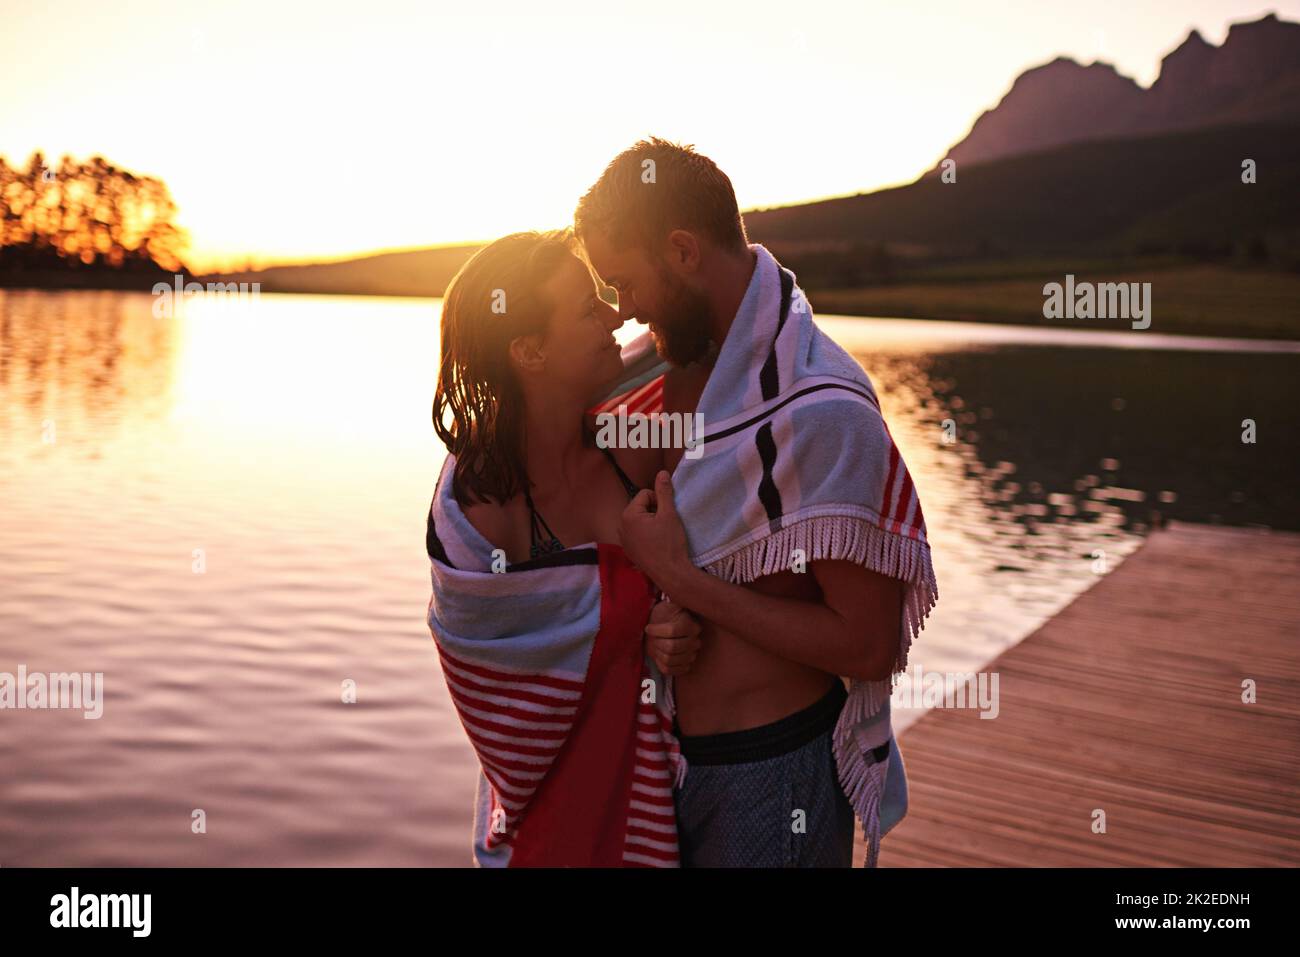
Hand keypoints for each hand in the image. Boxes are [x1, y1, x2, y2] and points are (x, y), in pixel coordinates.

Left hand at [619, 470, 690, 591]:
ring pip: (639, 521)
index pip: (645, 494)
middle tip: (665, 525)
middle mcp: (621, 526)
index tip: (667, 515)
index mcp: (628, 515)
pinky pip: (637, 534)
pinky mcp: (629, 551)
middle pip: (640, 507)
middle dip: (654, 512)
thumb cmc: (670, 542)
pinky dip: (646, 535)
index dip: (660, 501)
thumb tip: (662, 472)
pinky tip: (656, 545)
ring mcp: (623, 540)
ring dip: (650, 523)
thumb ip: (664, 492)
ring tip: (661, 535)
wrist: (671, 573)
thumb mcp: (669, 514)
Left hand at [644, 597, 701, 675]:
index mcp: (692, 624)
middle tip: (651, 638)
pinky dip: (660, 663)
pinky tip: (659, 655)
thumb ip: (673, 596)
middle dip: (657, 643)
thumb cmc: (663, 615)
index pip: (673, 631)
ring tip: (655, 645)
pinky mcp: (684, 666)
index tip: (648, 627)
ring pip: (669, 659)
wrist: (663, 629)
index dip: (657, 630)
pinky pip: (670, 670)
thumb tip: (673, 585)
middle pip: (671, 647)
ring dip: (657, 653)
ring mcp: (691, 655)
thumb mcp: (667, 604)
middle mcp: (695, 641)